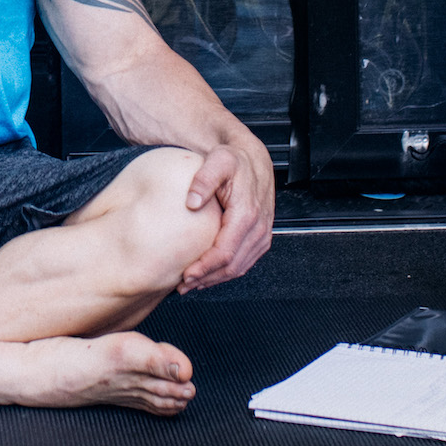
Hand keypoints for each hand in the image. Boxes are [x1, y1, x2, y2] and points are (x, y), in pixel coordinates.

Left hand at [174, 136, 274, 292]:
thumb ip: (203, 179)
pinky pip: (244, 262)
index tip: (186, 274)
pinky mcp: (260, 239)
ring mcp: (262, 235)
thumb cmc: (234, 161)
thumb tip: (192, 201)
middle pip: (232, 266)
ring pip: (239, 268)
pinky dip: (225, 272)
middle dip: (206, 278)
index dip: (205, 267)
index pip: (225, 251)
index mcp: (247, 214)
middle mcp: (259, 228)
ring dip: (215, 279)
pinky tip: (208, 274)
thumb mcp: (217, 161)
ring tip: (191, 284)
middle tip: (183, 285)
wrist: (253, 160)